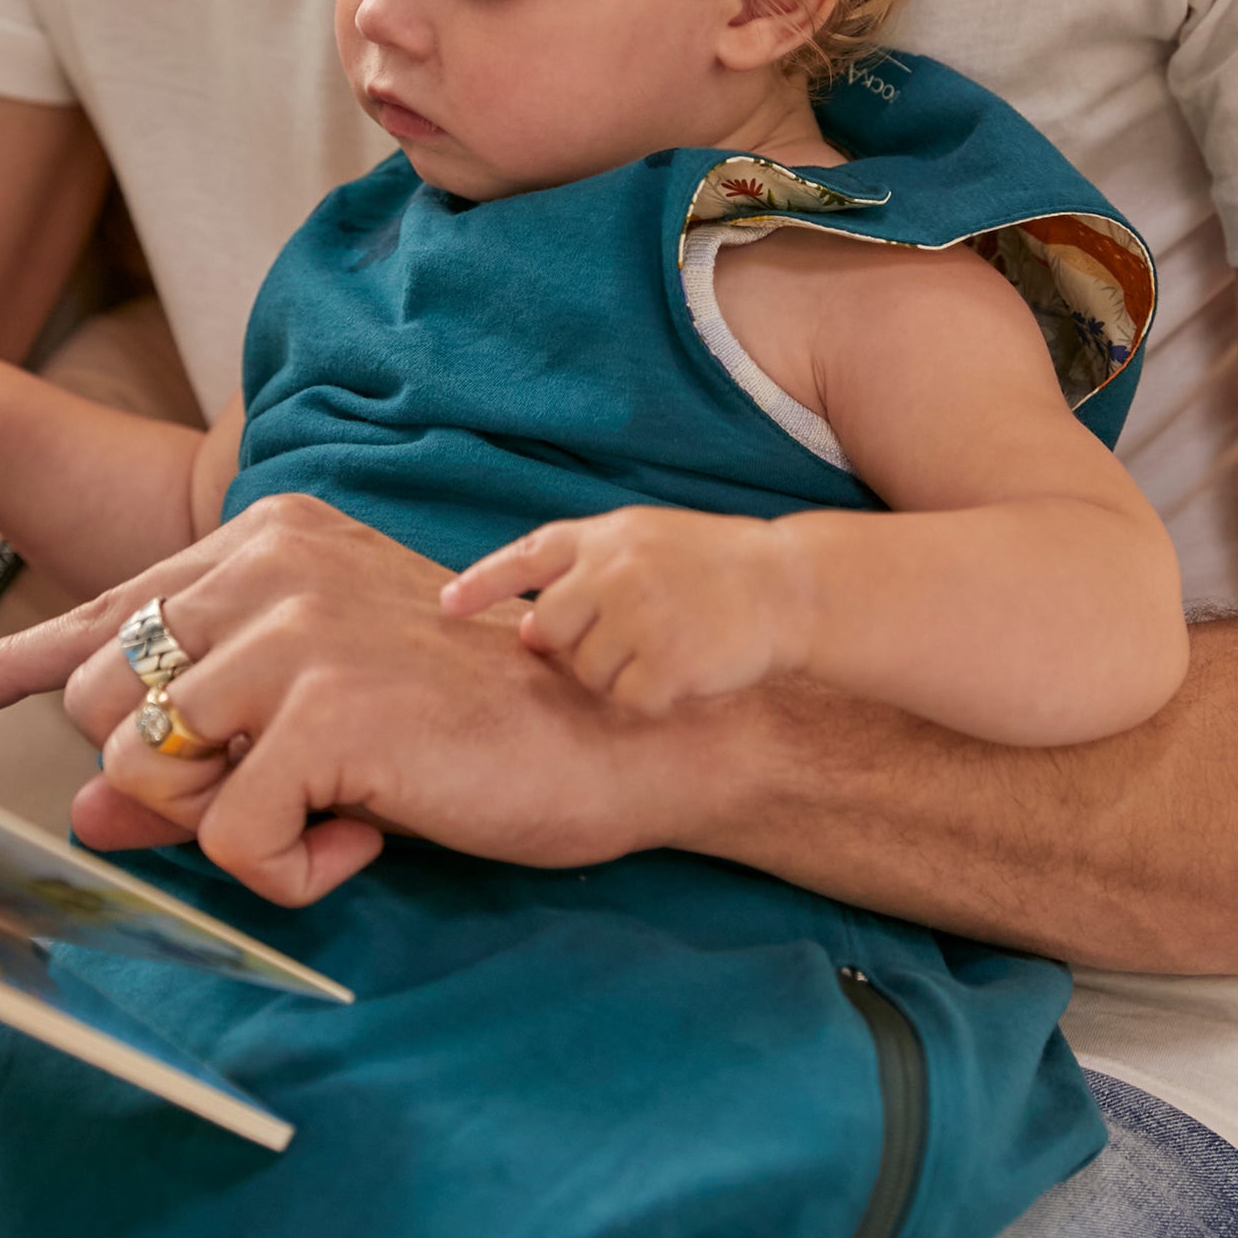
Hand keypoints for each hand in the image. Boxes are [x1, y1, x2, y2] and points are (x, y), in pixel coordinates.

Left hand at [0, 492, 699, 906]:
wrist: (616, 737)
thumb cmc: (478, 730)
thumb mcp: (321, 728)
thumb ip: (205, 750)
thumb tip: (85, 813)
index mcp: (272, 542)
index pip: (108, 605)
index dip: (20, 662)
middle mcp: (270, 561)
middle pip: (103, 698)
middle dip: (173, 779)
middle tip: (291, 793)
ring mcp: (294, 629)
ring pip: (145, 768)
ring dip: (231, 827)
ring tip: (336, 812)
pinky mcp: (325, 709)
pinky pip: (229, 840)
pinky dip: (290, 875)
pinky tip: (369, 843)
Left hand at [443, 506, 804, 715]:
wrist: (791, 586)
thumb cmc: (715, 567)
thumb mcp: (647, 541)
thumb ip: (587, 571)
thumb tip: (528, 628)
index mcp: (607, 535)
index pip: (527, 557)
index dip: (482, 582)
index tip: (445, 606)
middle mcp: (616, 569)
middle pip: (549, 628)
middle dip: (574, 647)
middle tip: (625, 643)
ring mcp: (639, 614)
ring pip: (586, 673)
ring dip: (618, 676)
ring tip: (667, 650)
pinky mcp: (666, 659)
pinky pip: (628, 701)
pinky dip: (652, 699)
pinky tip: (685, 674)